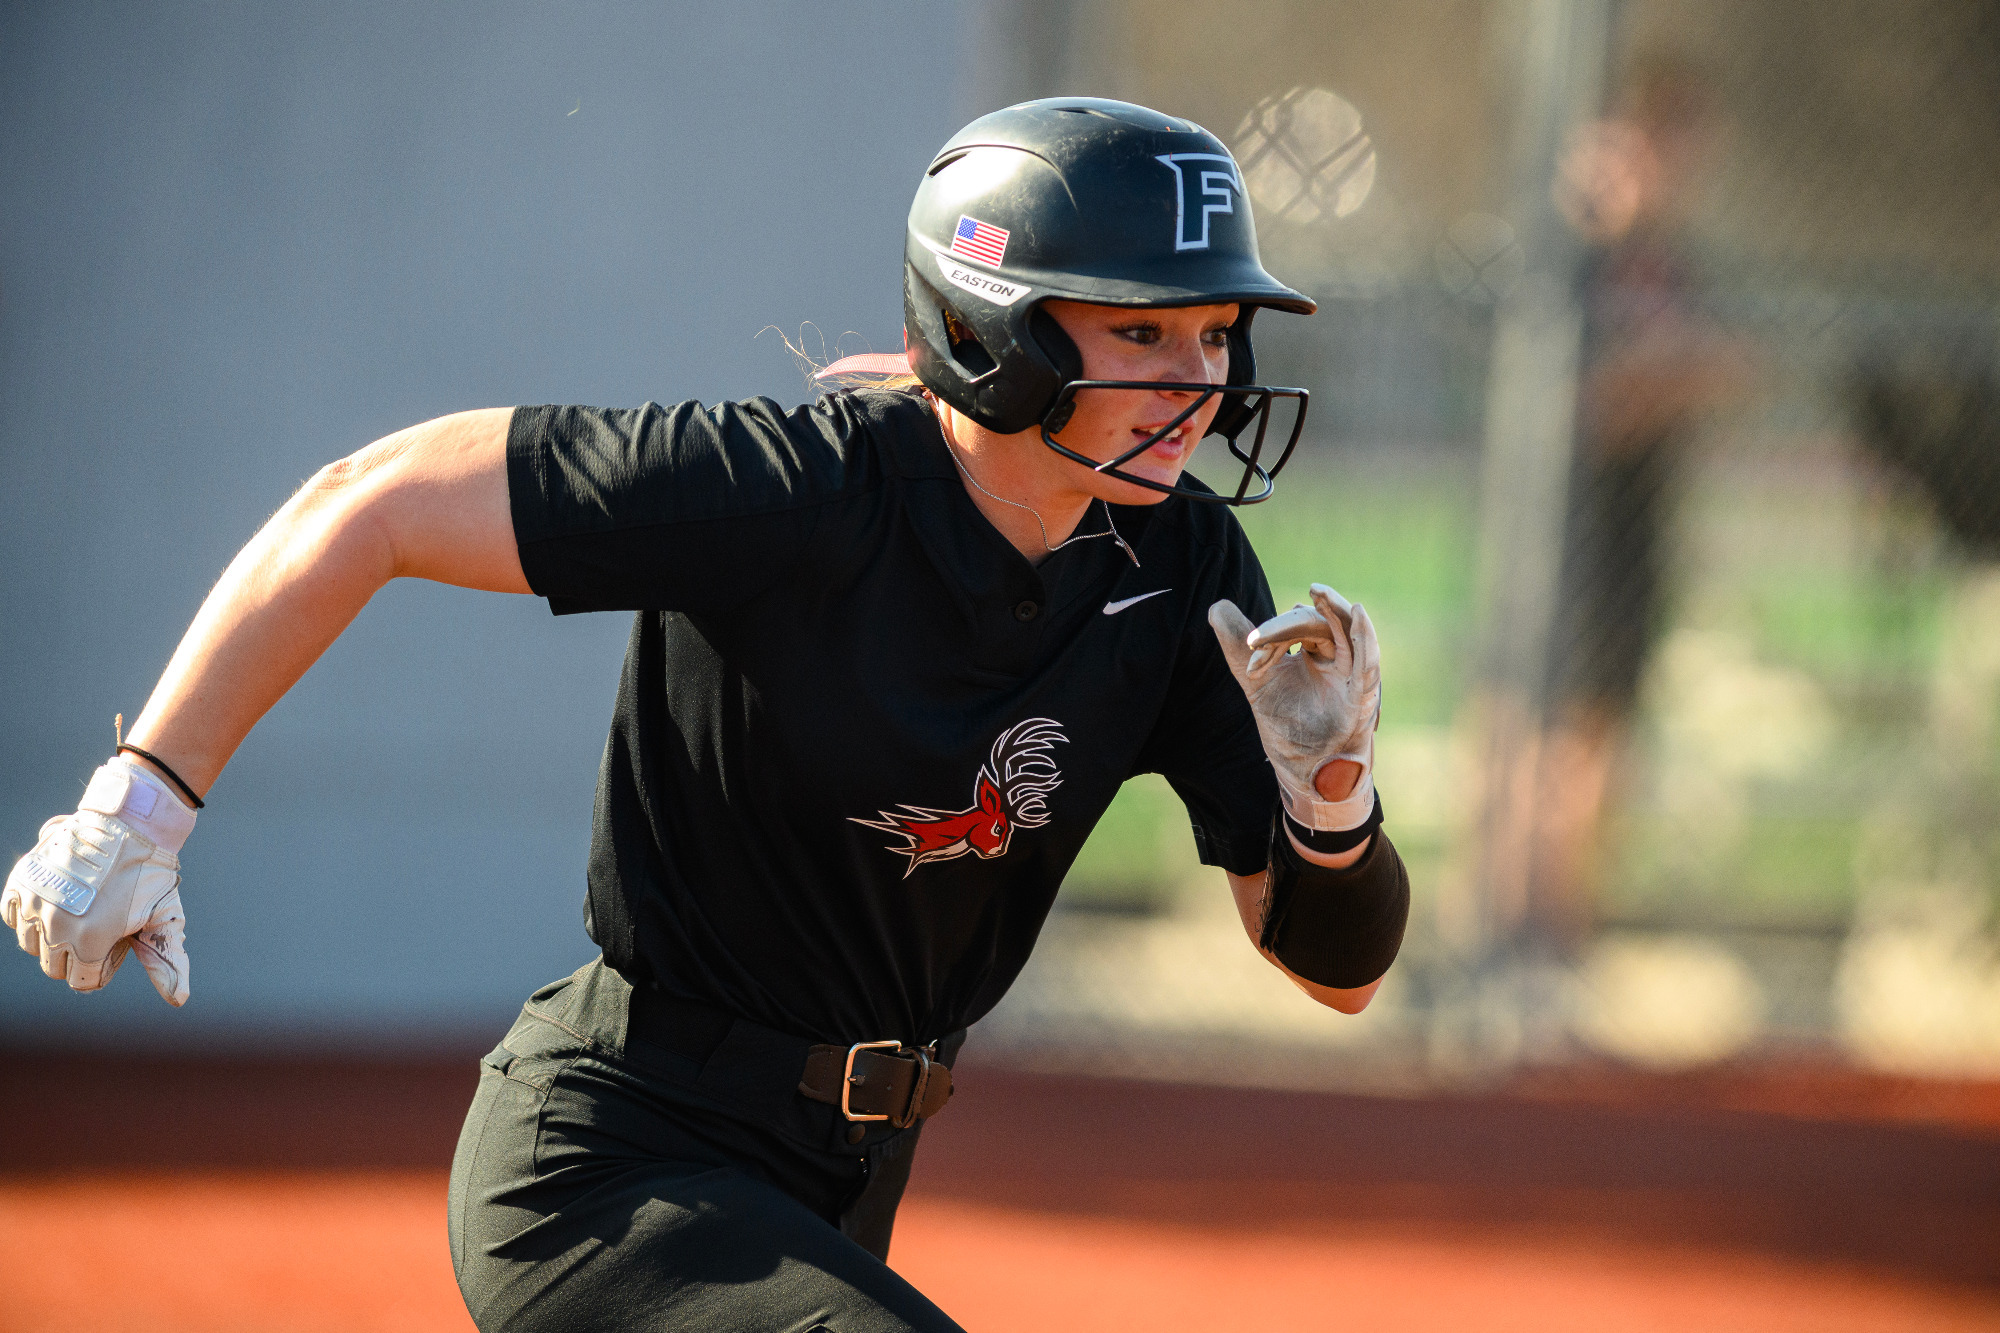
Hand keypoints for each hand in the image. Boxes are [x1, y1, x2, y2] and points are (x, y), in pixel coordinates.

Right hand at [3, 756, 194, 1005]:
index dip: (103, 967)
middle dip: (79, 954)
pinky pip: (14, 918)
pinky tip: (57, 901)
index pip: (82, 982)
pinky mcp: (20, 884)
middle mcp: (55, 927)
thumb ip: (167, 961)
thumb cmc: (151, 873)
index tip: (116, 943)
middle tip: (102, 925)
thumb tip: (179, 1001)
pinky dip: (30, 915)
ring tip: (82, 911)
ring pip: (32, 946)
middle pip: (55, 967)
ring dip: (53, 937)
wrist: (128, 824)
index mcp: (90, 941)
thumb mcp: (165, 916)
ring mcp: (34, 905)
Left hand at [1209, 583, 1380, 830]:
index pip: (1298, 627)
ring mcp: (1352, 675)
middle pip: (1323, 623)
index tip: (1250, 647)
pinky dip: (1365, 636)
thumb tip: (1217, 607)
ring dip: (1336, 609)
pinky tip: (1357, 611)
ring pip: (1350, 631)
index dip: (1273, 633)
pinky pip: (1368, 661)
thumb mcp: (1257, 681)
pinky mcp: (1364, 695)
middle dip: (1293, 623)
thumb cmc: (1288, 725)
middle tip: (1277, 620)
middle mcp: (1337, 658)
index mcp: (1316, 651)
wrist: (1304, 769)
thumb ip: (1239, 647)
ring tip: (1318, 591)